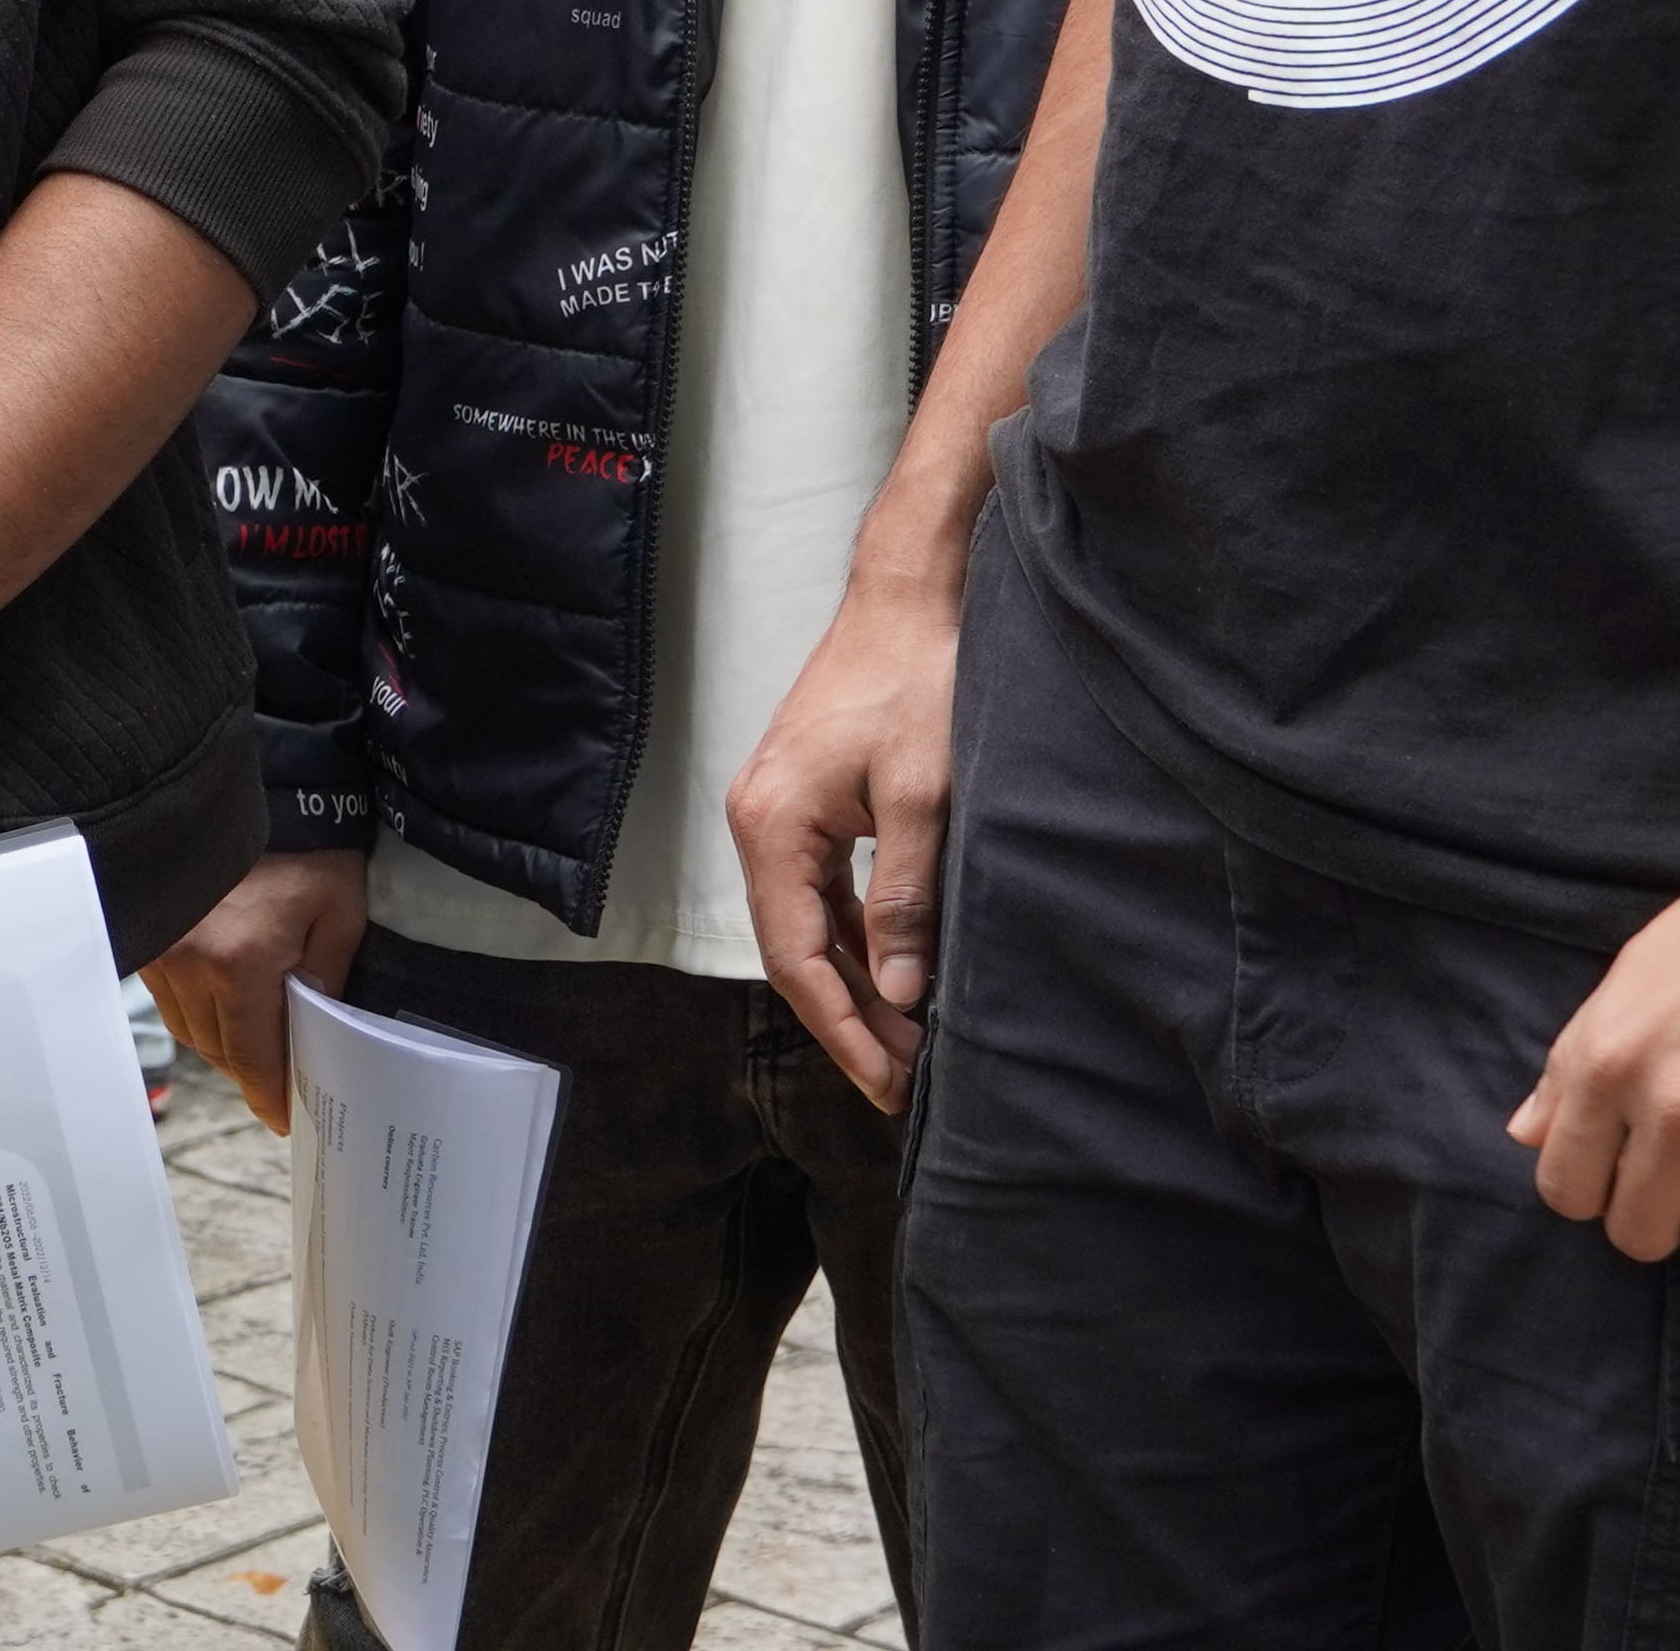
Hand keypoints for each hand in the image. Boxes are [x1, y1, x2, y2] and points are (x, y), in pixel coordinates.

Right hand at [143, 848, 367, 1132]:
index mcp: (241, 964)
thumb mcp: (338, 911)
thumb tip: (317, 1028)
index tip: (284, 1118)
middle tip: (281, 1077)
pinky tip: (223, 1002)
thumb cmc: (302, 846)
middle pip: (218, 1050)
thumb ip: (329, 975)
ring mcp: (162, 951)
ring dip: (221, 1042)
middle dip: (250, 1069)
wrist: (243, 792)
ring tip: (255, 1039)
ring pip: (189, 1029)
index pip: (252, 1057)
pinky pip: (170, 998)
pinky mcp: (148, 937)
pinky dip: (196, 1010)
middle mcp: (191, 964)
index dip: (269, 1095)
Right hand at [728, 569, 964, 1106]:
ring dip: (857, 984)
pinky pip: (823, 892)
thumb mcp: (921, 796)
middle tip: (908, 1081)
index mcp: (771, 824)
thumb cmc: (916, 679)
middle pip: (795, 950)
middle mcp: (758, 822)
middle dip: (851, 1020)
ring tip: (911, 1042)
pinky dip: (859, 938)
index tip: (888, 1083)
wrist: (909, 597)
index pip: (795, 957)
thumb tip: (904, 991)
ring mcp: (778, 812)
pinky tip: (898, 972)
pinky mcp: (806, 803)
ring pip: (810, 926)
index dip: (843, 1029)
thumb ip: (906, 897)